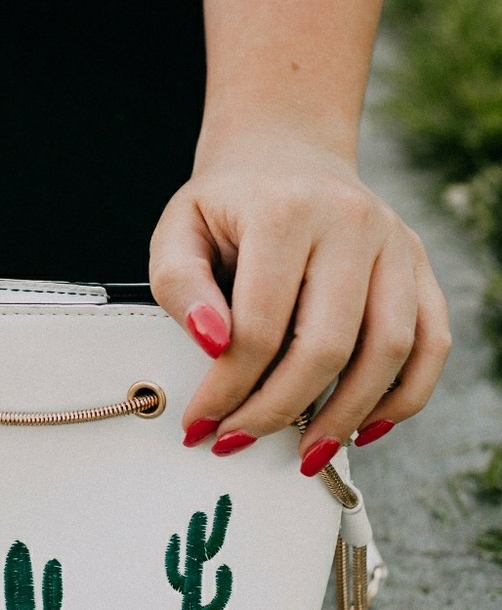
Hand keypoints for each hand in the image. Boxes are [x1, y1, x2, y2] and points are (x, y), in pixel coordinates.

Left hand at [149, 130, 450, 474]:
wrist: (285, 154)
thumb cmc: (226, 204)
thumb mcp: (178, 232)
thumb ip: (181, 286)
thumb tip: (214, 344)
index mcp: (286, 212)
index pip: (260, 327)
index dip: (227, 389)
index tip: (199, 424)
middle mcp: (353, 224)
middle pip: (326, 346)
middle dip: (278, 411)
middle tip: (237, 443)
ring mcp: (395, 245)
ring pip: (388, 351)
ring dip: (344, 417)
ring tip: (302, 454)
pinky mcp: (418, 266)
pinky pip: (431, 343)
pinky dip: (404, 397)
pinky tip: (363, 430)